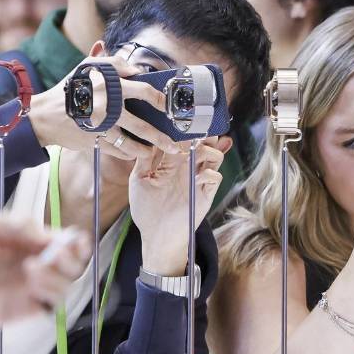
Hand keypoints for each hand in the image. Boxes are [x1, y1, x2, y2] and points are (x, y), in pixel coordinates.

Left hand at [0, 211, 88, 324]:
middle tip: (53, 255)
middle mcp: (40, 265)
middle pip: (76, 265)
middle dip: (72, 259)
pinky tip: (32, 282)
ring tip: (31, 269)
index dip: (78, 242)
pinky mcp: (27, 307)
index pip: (68, 242)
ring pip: (68, 284)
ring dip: (58, 275)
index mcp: (33, 243)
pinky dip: (50, 291)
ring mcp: (34, 288)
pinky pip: (53, 303)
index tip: (77, 242)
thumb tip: (47, 235)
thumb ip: (17, 224)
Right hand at [28, 56, 182, 160]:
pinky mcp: (95, 141)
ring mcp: (102, 127)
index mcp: (110, 87)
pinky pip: (118, 151)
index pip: (144, 91)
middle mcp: (108, 108)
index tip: (169, 107)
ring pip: (132, 144)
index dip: (160, 100)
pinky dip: (128, 153)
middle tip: (174, 145)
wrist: (45, 115)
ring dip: (146, 150)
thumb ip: (112, 64)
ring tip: (155, 152)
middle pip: (142, 126)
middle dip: (161, 138)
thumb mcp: (87, 68)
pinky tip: (135, 153)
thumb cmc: (70, 89)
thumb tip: (134, 67)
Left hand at [130, 136, 230, 274]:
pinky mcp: (206, 193)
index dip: (183, 128)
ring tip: (196, 152)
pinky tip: (197, 176)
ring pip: (214, 155)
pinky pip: (215, 176)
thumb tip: (148, 137)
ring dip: (208, 150)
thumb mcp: (138, 179)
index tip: (181, 118)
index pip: (182, 139)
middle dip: (202, 133)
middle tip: (196, 129)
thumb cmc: (146, 209)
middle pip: (202, 142)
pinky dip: (209, 172)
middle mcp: (187, 168)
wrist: (157, 235)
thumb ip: (143, 159)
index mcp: (171, 162)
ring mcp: (198, 179)